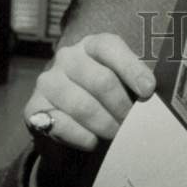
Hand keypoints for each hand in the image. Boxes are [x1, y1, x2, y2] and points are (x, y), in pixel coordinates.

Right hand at [24, 32, 155, 151]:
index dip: (132, 69)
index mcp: (92, 44)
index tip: (148, 91)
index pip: (111, 47)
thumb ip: (136, 82)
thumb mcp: (121, 81)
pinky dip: (82, 136)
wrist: (68, 120)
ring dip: (104, 124)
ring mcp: (48, 81)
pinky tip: (93, 141)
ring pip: (83, 105)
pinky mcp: (33, 108)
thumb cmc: (104, 96)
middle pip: (101, 80)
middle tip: (131, 123)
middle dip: (121, 106)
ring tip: (116, 134)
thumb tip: (152, 94)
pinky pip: (61, 124)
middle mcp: (68, 57)